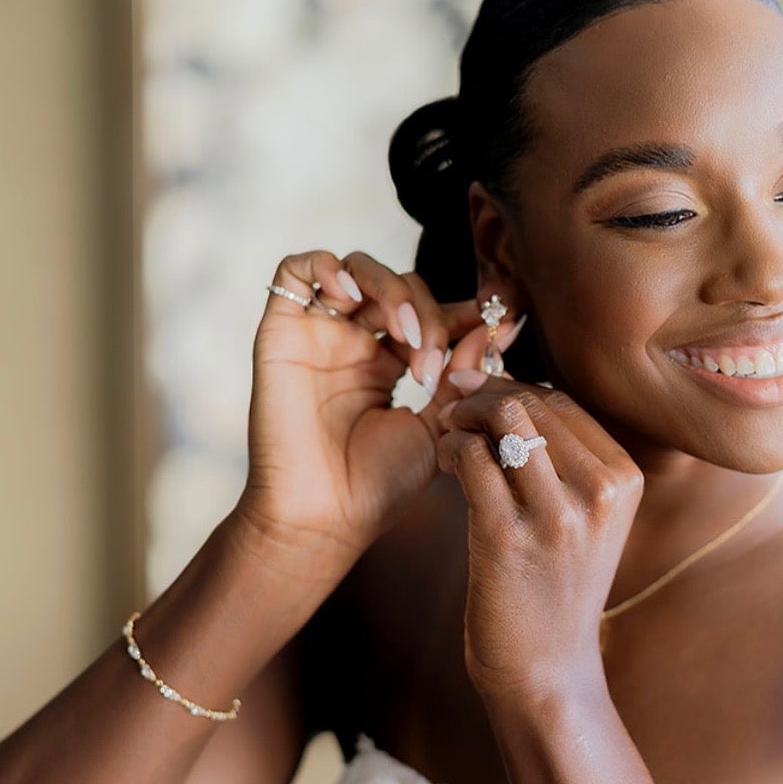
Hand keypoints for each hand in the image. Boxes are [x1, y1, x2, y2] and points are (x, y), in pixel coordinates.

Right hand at [234, 249, 527, 573]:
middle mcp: (355, 343)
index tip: (500, 325)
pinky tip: (352, 294)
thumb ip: (462, 377)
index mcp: (391, 365)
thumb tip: (494, 331)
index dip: (463, 314)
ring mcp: (320, 334)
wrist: (325, 517)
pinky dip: (327, 266)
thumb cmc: (379, 486)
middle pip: (402, 289)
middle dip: (431, 316)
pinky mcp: (282, 330)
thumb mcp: (437, 428)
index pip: (431, 313)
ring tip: (409, 336)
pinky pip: (295, 269)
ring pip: (359, 270)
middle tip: (436, 364)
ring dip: (394, 293)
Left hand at [435, 365, 644, 702]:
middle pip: (531, 401)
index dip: (511, 389)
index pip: (561, 401)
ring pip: (503, 417)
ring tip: (446, 435)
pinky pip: (471, 458)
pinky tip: (442, 463)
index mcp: (623, 481)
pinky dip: (448, 448)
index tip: (478, 399)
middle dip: (481, 397)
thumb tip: (503, 390)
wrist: (547, 670)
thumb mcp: (585, 522)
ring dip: (461, 416)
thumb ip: (563, 462)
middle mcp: (599, 492)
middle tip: (452, 414)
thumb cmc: (555, 590)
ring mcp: (556, 515)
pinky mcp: (507, 536)